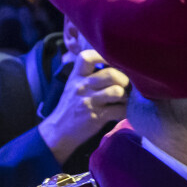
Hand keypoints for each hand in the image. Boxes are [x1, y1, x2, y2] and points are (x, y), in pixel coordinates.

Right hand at [39, 49, 129, 163]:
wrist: (59, 131)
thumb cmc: (71, 107)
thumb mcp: (74, 86)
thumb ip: (89, 76)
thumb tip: (115, 66)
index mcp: (76, 76)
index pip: (87, 57)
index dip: (103, 56)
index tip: (114, 62)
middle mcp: (81, 86)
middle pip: (111, 74)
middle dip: (125, 79)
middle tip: (128, 87)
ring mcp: (88, 101)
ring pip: (117, 91)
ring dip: (126, 96)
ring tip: (124, 100)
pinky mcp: (95, 116)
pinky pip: (119, 110)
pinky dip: (126, 111)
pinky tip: (123, 112)